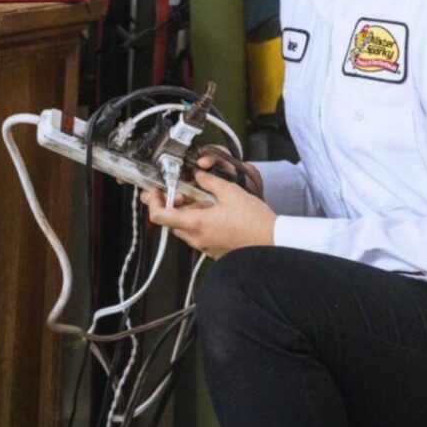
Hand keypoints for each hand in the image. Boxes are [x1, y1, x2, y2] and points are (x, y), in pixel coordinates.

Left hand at [142, 156, 276, 258]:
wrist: (273, 243)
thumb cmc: (256, 223)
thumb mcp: (232, 193)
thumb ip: (211, 182)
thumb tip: (200, 175)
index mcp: (196, 223)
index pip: (159, 215)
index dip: (153, 202)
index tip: (155, 191)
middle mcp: (197, 238)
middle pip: (170, 221)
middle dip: (172, 205)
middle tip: (182, 191)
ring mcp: (204, 247)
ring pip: (184, 229)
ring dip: (186, 214)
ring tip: (202, 201)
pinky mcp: (213, 250)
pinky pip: (197, 236)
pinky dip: (198, 222)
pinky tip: (212, 213)